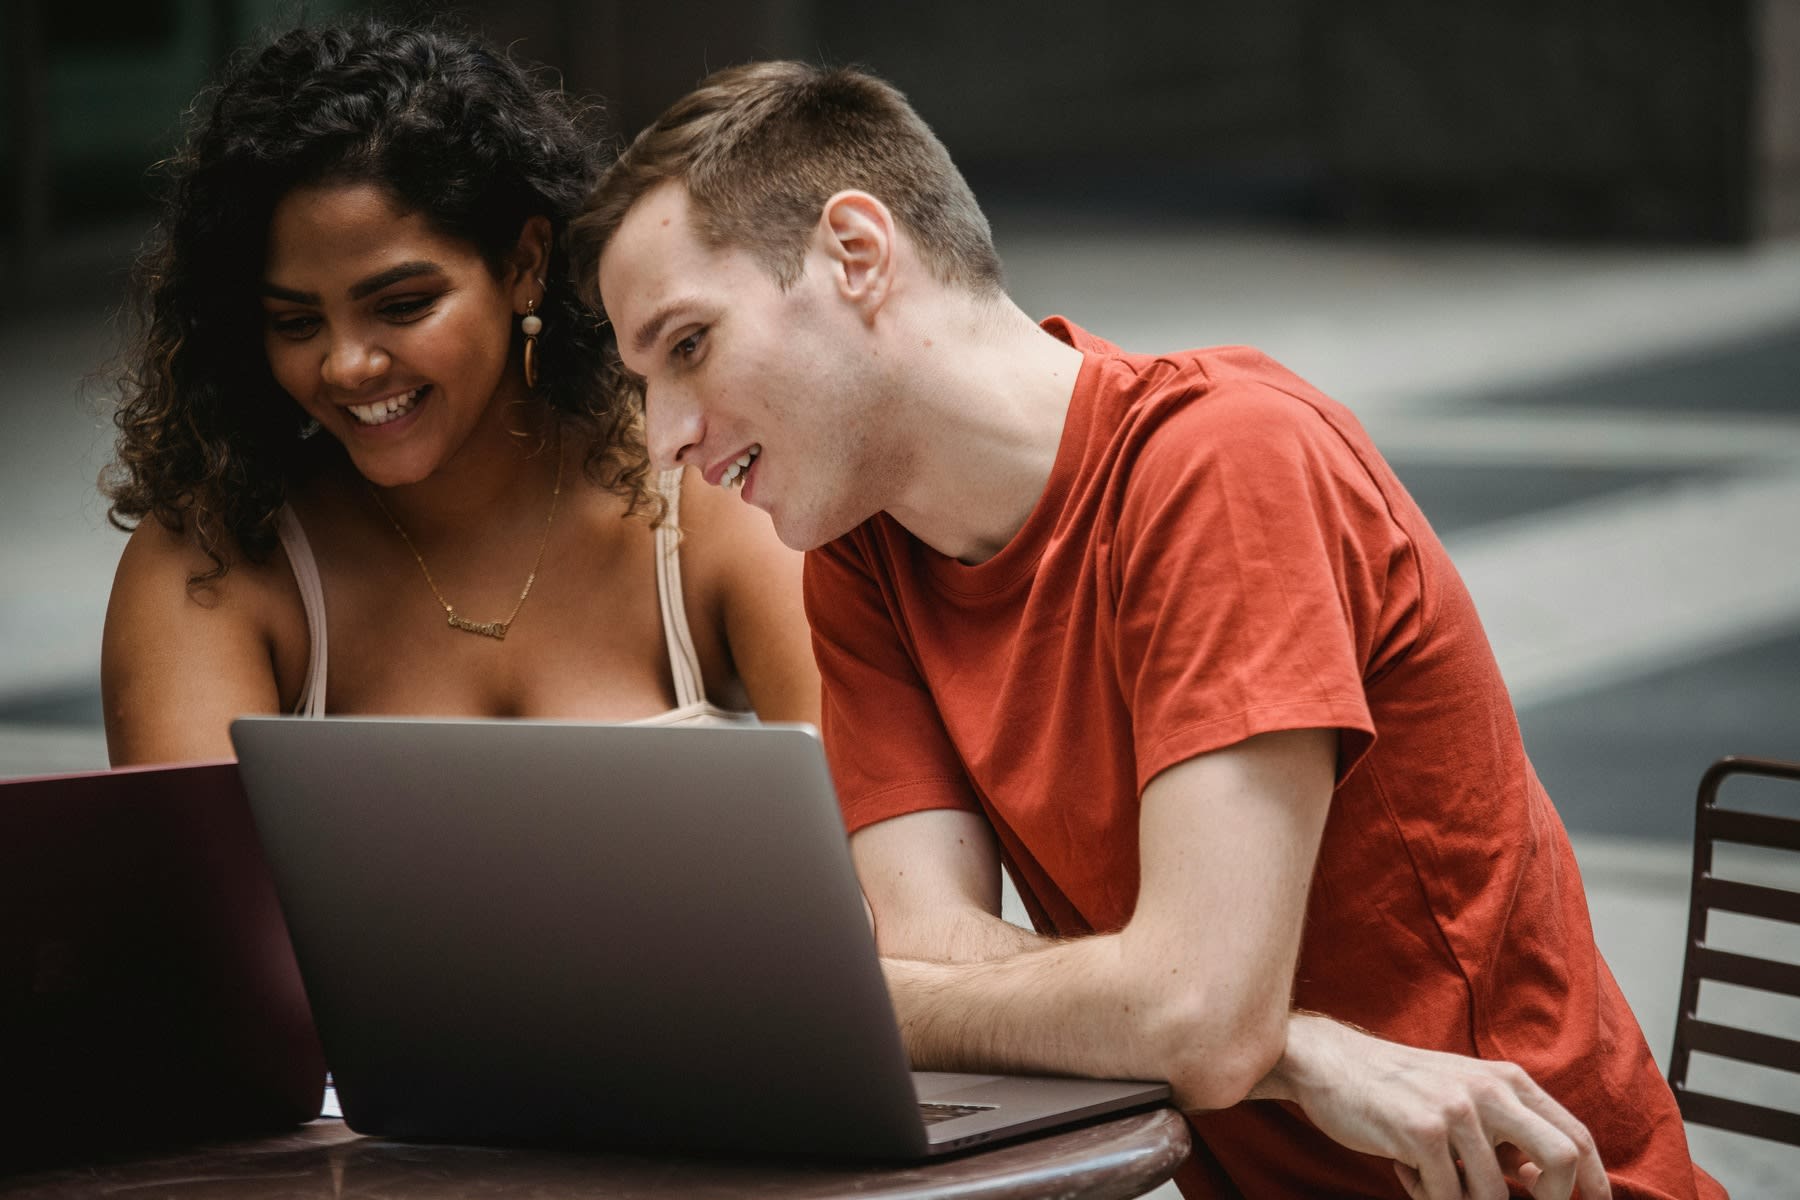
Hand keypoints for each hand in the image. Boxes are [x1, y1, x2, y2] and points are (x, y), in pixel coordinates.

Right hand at [1259, 1015, 1609, 1199]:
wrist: (1329, 1063)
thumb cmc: (1399, 1088)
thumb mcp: (1464, 1093)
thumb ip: (1507, 1128)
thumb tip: (1544, 1181)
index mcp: (1508, 1080)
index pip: (1574, 1136)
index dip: (1594, 1182)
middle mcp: (1491, 1090)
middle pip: (1560, 1160)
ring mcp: (1458, 1109)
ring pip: (1494, 1195)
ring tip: (1429, 1178)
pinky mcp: (1423, 1131)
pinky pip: (1447, 1197)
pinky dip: (1427, 1196)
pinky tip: (1405, 1169)